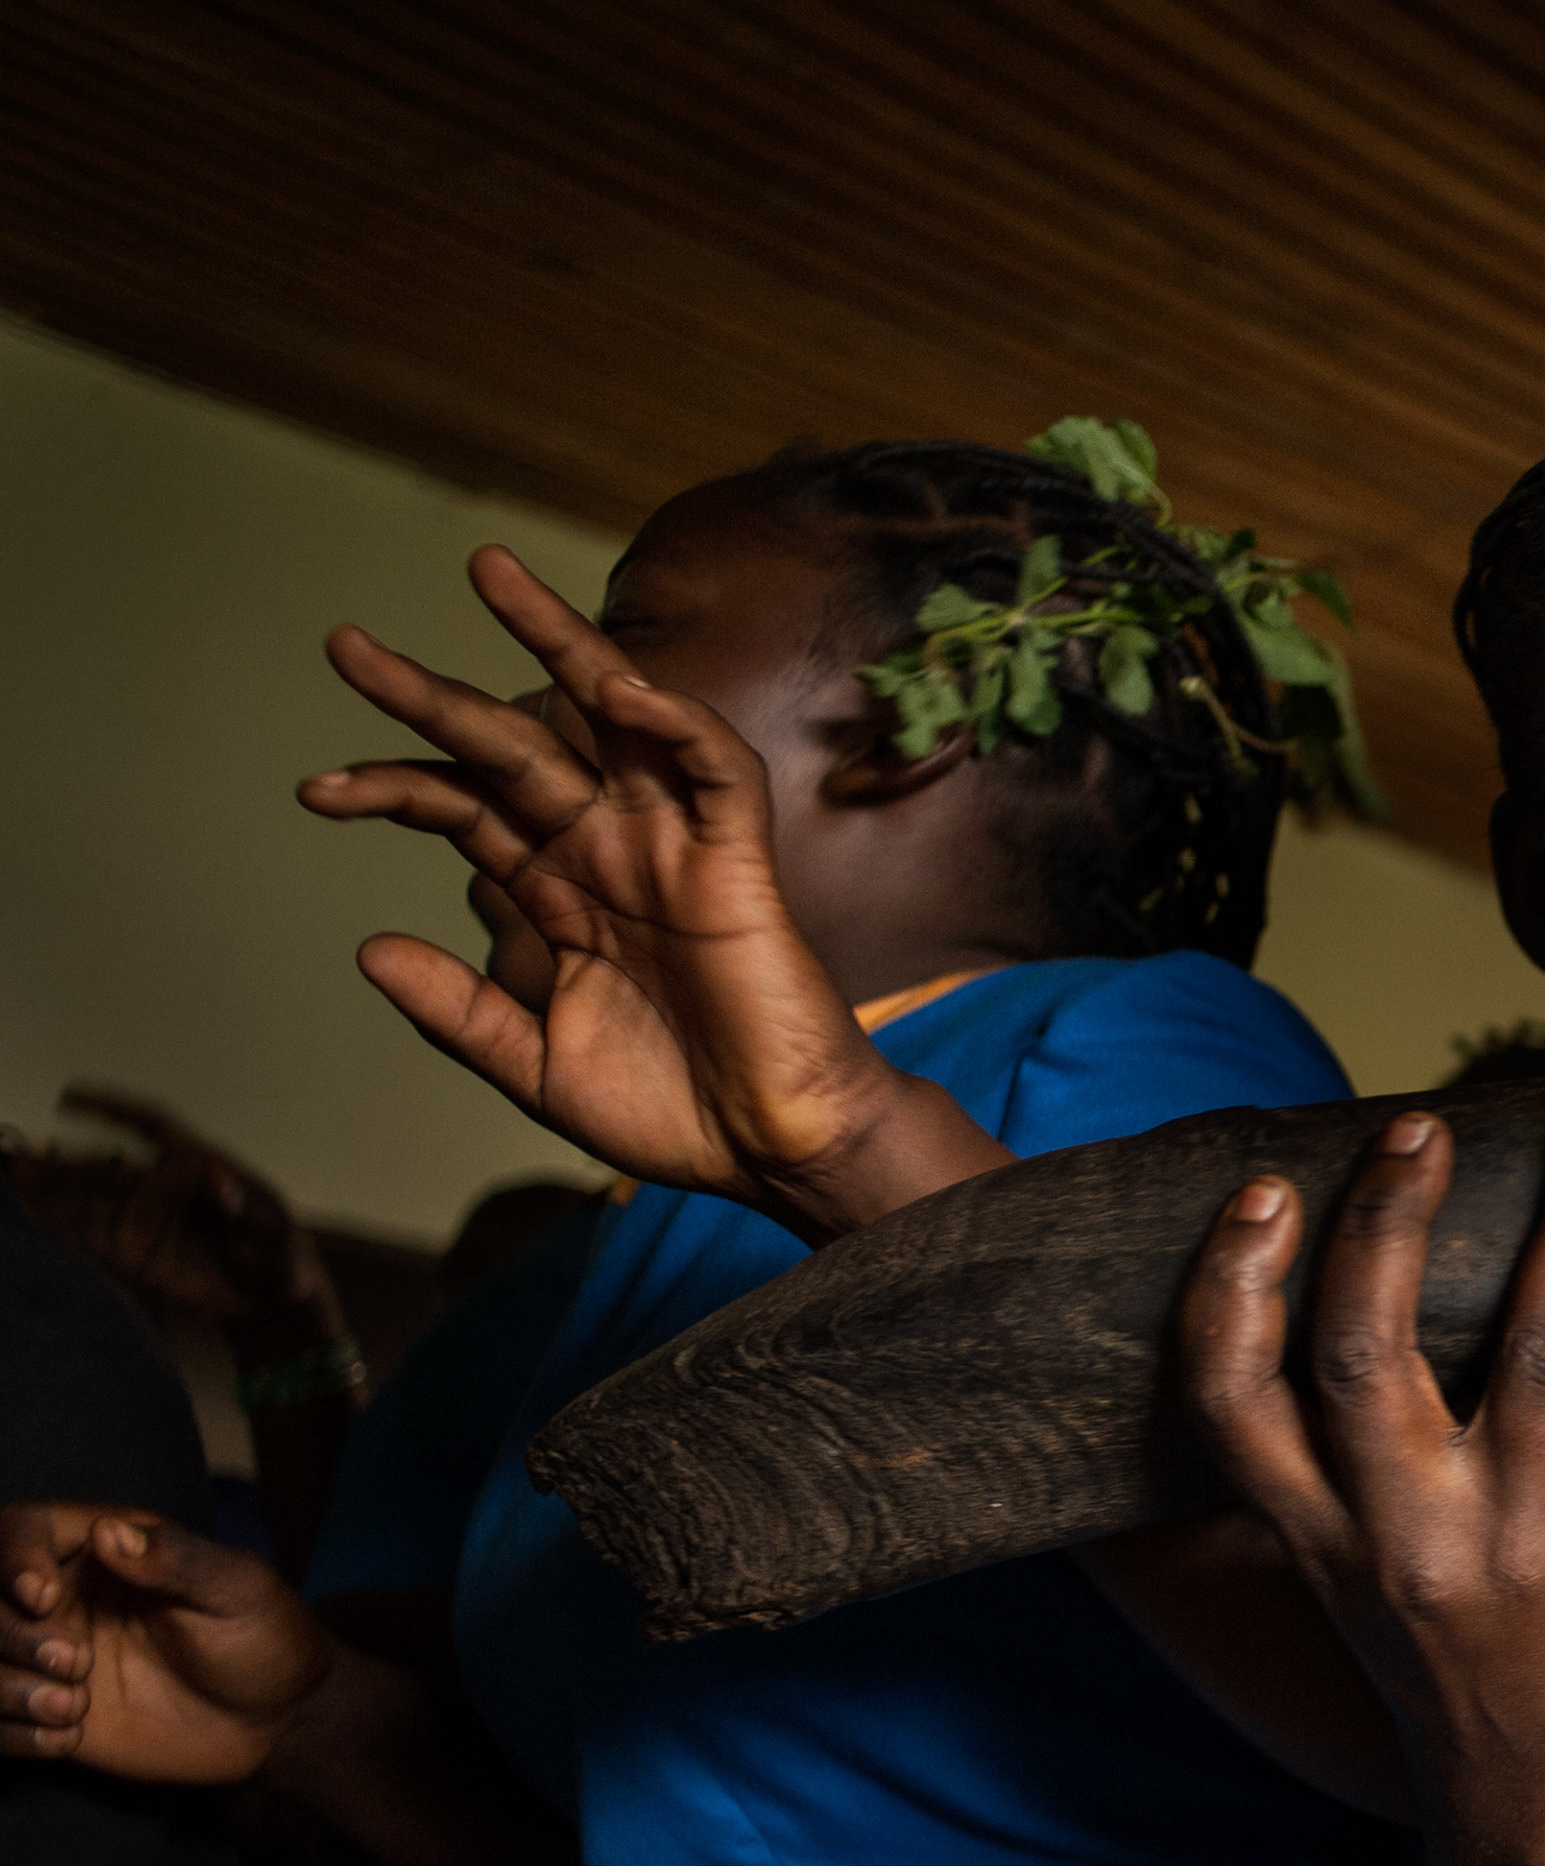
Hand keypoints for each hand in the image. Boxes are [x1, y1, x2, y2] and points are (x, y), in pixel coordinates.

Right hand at [1, 1086, 333, 1334]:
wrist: (272, 1302)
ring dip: (46, 1188)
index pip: (151, 1126)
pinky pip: (88, 1233)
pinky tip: (28, 1213)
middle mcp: (162, 1187)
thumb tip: (222, 1184)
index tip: (68, 1095)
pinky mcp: (134, 1251)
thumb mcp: (274, 1237)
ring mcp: (144, 1219)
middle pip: (102, 1165)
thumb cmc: (283, 1261)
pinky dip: (57, 1223)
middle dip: (57, 1161)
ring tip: (7, 1176)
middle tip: (12, 1155)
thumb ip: (245, 1212)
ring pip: (86, 1197)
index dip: (111, 1108)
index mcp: (199, 1168)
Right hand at [1, 1504, 337, 1784]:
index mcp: (104, 1551)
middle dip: (10, 1634)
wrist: (277, 1720)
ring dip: (6, 1690)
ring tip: (72, 1708)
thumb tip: (108, 1529)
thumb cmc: (265, 1636)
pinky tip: (68, 1739)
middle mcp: (64, 1600)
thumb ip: (173, 1560)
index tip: (41, 1598)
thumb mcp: (234, 1590)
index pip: (17, 1530)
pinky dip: (13, 1735)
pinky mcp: (50, 1712)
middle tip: (76, 1661)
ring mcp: (50, 1659)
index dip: (12, 1560)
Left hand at [296, 547, 986, 1241]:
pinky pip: (713, 770)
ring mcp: (672, 846)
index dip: (392, 790)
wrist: (767, 1149)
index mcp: (558, 894)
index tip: (314, 792)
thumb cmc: (670, 1111)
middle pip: (514, 746)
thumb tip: (370, 950)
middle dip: (431, 695)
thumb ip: (459, 1011)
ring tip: (490, 574)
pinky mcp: (737, 860)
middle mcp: (608, 852)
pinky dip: (676, 723)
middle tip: (345, 647)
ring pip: (614, 719)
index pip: (465, 810)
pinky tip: (621, 691)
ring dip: (558, 643)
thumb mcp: (535, 1066)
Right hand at [1178, 1110, 1544, 1858]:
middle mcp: (1401, 1528)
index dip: (1232, 1291)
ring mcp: (1512, 1536)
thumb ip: (1334, 1458)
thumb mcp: (1345, 1571)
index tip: (1267, 1193)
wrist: (1525, 1798)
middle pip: (1365, 1354)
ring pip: (1536, 1354)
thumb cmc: (1439, 1655)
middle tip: (1421, 1127)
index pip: (1232, 1402)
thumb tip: (1363, 1277)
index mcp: (1318, 1529)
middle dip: (1392, 1227)